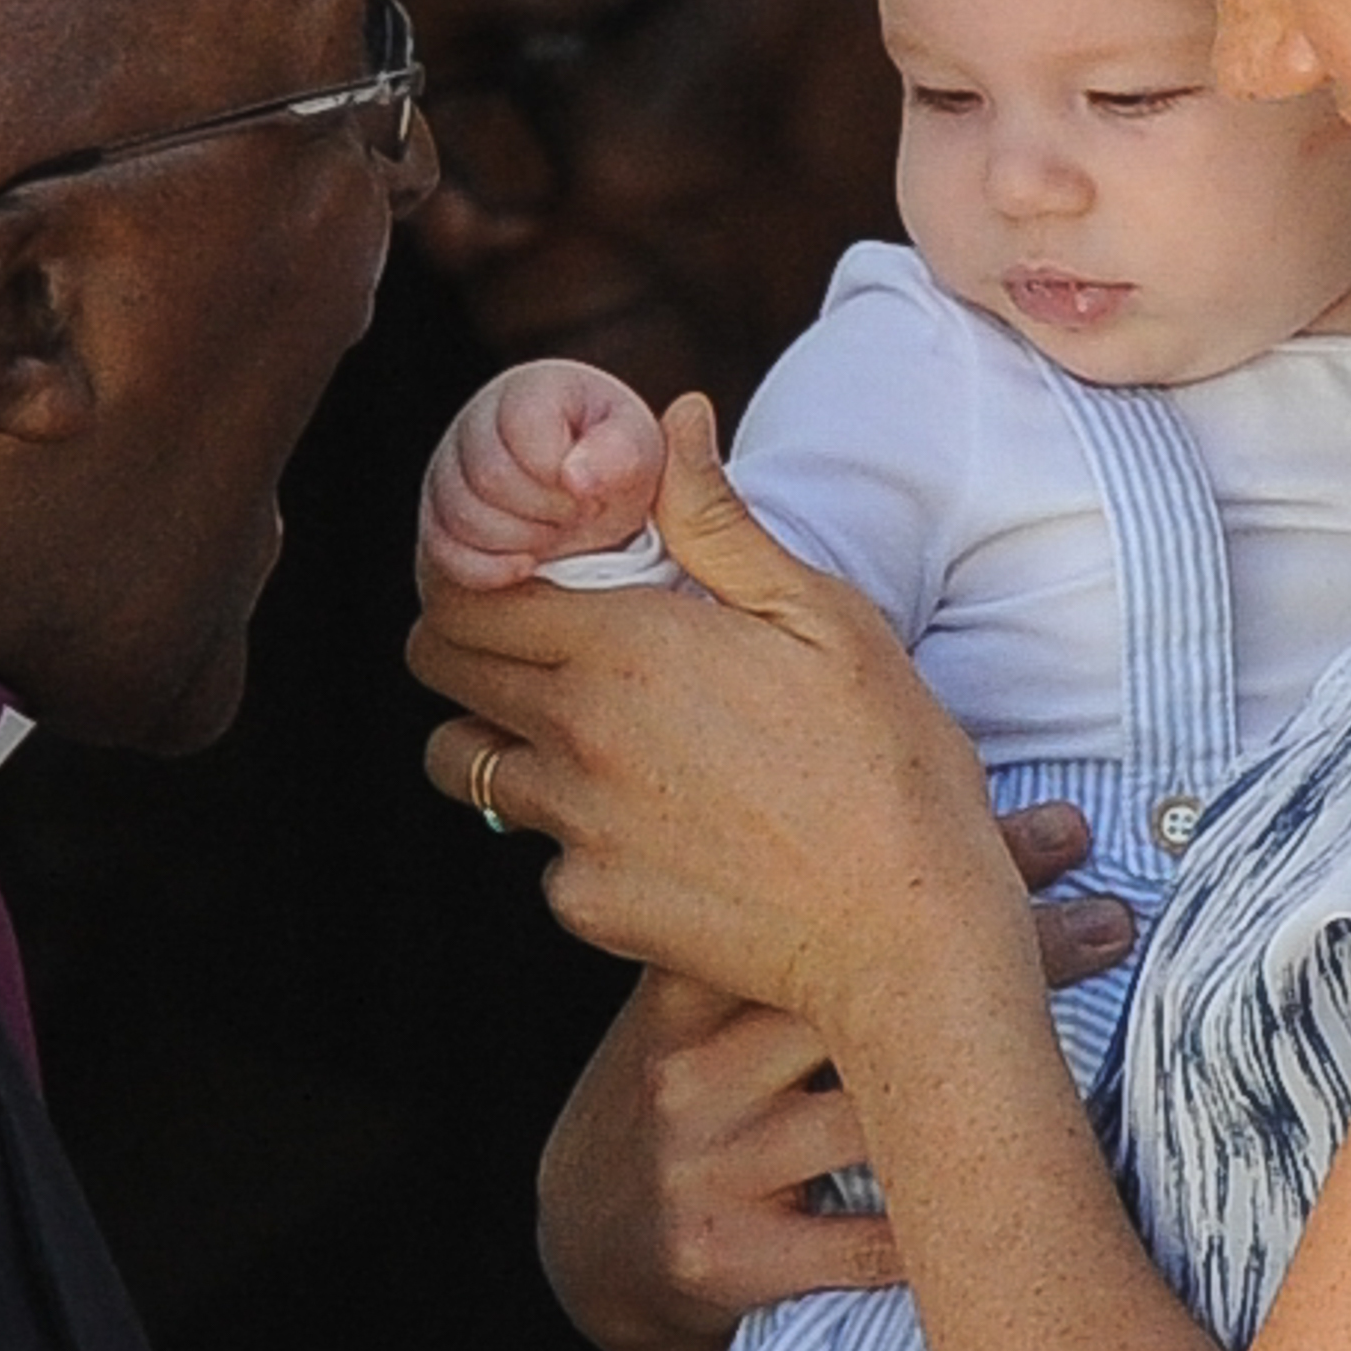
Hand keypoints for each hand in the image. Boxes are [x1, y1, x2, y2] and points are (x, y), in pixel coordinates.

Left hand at [413, 395, 1028, 1063]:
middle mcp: (575, 733)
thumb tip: (673, 416)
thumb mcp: (824, 617)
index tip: (517, 575)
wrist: (909, 934)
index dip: (474, 573)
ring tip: (589, 738)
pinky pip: (542, 855)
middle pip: (441, 669)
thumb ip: (720, 521)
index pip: (466, 592)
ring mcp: (573, 828)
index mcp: (624, 645)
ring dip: (504, 739)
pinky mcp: (589, 906)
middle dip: (468, 644)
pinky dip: (577, 835)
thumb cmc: (890, 763)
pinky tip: (660, 829)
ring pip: (468, 765)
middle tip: (539, 645)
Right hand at [417, 357, 668, 589]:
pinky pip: (442, 555)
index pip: (524, 428)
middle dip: (544, 509)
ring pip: (458, 517)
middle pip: (486, 475)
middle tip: (581, 520)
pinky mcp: (441, 530)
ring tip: (559, 540)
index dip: (562, 470)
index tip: (593, 492)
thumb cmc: (632, 482)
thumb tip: (621, 446)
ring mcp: (451, 479)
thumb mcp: (645, 460)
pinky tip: (525, 568)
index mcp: (534, 393)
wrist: (605, 519)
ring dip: (518, 539)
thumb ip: (627, 453)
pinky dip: (484, 569)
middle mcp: (478, 425)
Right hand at [526, 812, 1137, 1350]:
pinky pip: (871, 1237)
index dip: (939, 863)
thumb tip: (915, 830)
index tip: (1055, 832)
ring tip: (1109, 1048)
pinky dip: (951, 1213)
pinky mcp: (725, 1255)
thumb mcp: (699, 1010)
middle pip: (860, 995)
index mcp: (685, 990)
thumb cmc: (685, 1105)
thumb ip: (772, 932)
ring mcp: (705, 1163)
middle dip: (1001, 949)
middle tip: (1109, 917)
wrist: (587, 1255)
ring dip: (1000, 1079)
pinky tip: (1031, 1181)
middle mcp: (687, 1069)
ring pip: (877, 1113)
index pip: (816, 906)